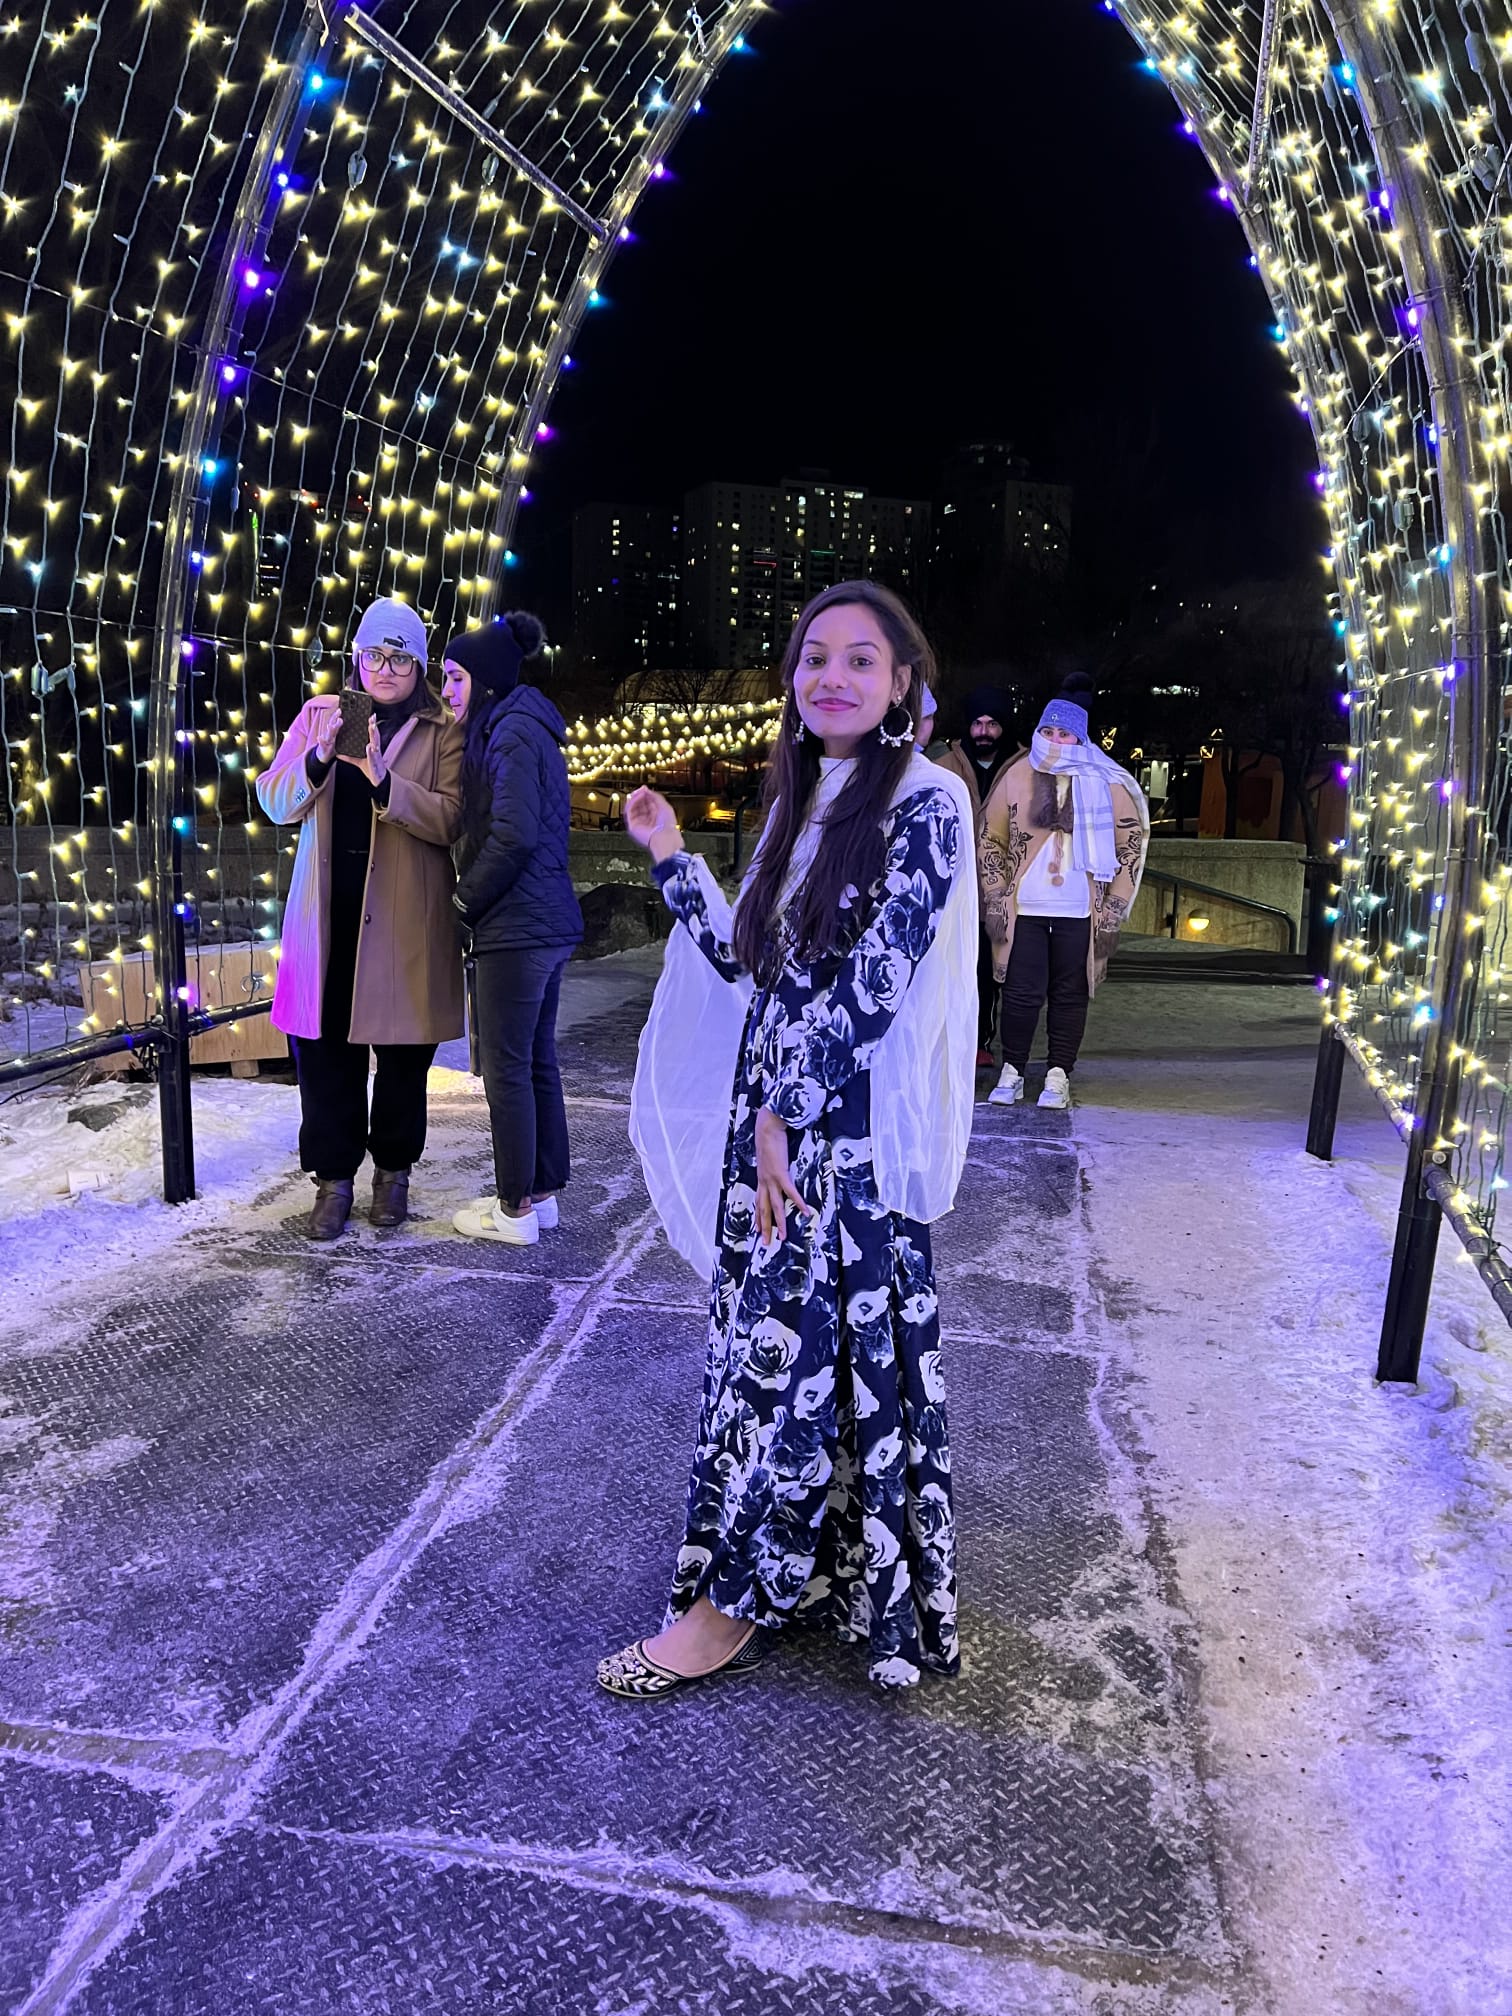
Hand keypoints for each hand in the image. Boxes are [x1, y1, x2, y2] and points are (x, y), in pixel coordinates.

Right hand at [310, 700, 339, 764]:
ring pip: (328, 733)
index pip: (336, 721)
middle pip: (332, 724)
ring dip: (330, 728)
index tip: (341, 706)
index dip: (338, 713)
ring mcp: (325, 741)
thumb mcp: (338, 738)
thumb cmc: (331, 746)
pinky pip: (322, 745)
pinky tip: (319, 738)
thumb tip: (350, 721)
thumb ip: (341, 730)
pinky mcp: (323, 749)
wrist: (322, 757)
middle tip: (339, 711)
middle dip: (335, 718)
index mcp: (334, 732)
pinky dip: (321, 741)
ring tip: (332, 724)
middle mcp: (329, 734)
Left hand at [338, 713, 386, 788]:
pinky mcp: (375, 762)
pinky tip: (369, 746)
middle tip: (371, 716)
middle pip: (374, 734)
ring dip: (374, 734)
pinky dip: (371, 751)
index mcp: (371, 746)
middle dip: (373, 725)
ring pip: (375, 742)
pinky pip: (373, 756)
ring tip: (372, 726)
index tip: (369, 715)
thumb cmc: (369, 767)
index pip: (370, 733)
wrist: (377, 779)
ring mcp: (375, 755)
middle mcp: (374, 748)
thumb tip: (338, 753)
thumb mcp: (356, 761)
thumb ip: (348, 756)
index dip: (370, 724)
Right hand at [625, 785, 680, 860]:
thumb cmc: (668, 826)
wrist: (664, 837)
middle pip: (639, 804)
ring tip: (638, 793)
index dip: (645, 795)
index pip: (648, 803)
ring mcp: (640, 822)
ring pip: (633, 807)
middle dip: (639, 796)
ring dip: (635, 798)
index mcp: (656, 816)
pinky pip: (629, 812)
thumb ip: (655, 796)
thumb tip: (645, 789)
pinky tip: (635, 798)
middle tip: (640, 790)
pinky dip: (631, 803)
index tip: (645, 789)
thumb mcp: (664, 805)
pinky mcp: (633, 826)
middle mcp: (647, 819)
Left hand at [754, 1106, 812, 1247]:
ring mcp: (771, 1179)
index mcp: (761, 1178)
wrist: (766, 1127)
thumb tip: (776, 1163)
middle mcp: (764, 1181)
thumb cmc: (769, 1138)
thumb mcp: (768, 1155)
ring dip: (779, 1223)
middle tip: (766, 1243)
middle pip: (763, 1209)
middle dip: (765, 1228)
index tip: (757, 1230)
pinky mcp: (780, 1173)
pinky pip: (791, 1192)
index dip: (758, 1217)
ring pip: (775, 1206)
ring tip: (783, 1237)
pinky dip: (798, 1202)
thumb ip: (771, 1162)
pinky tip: (805, 1212)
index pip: (758, 1202)